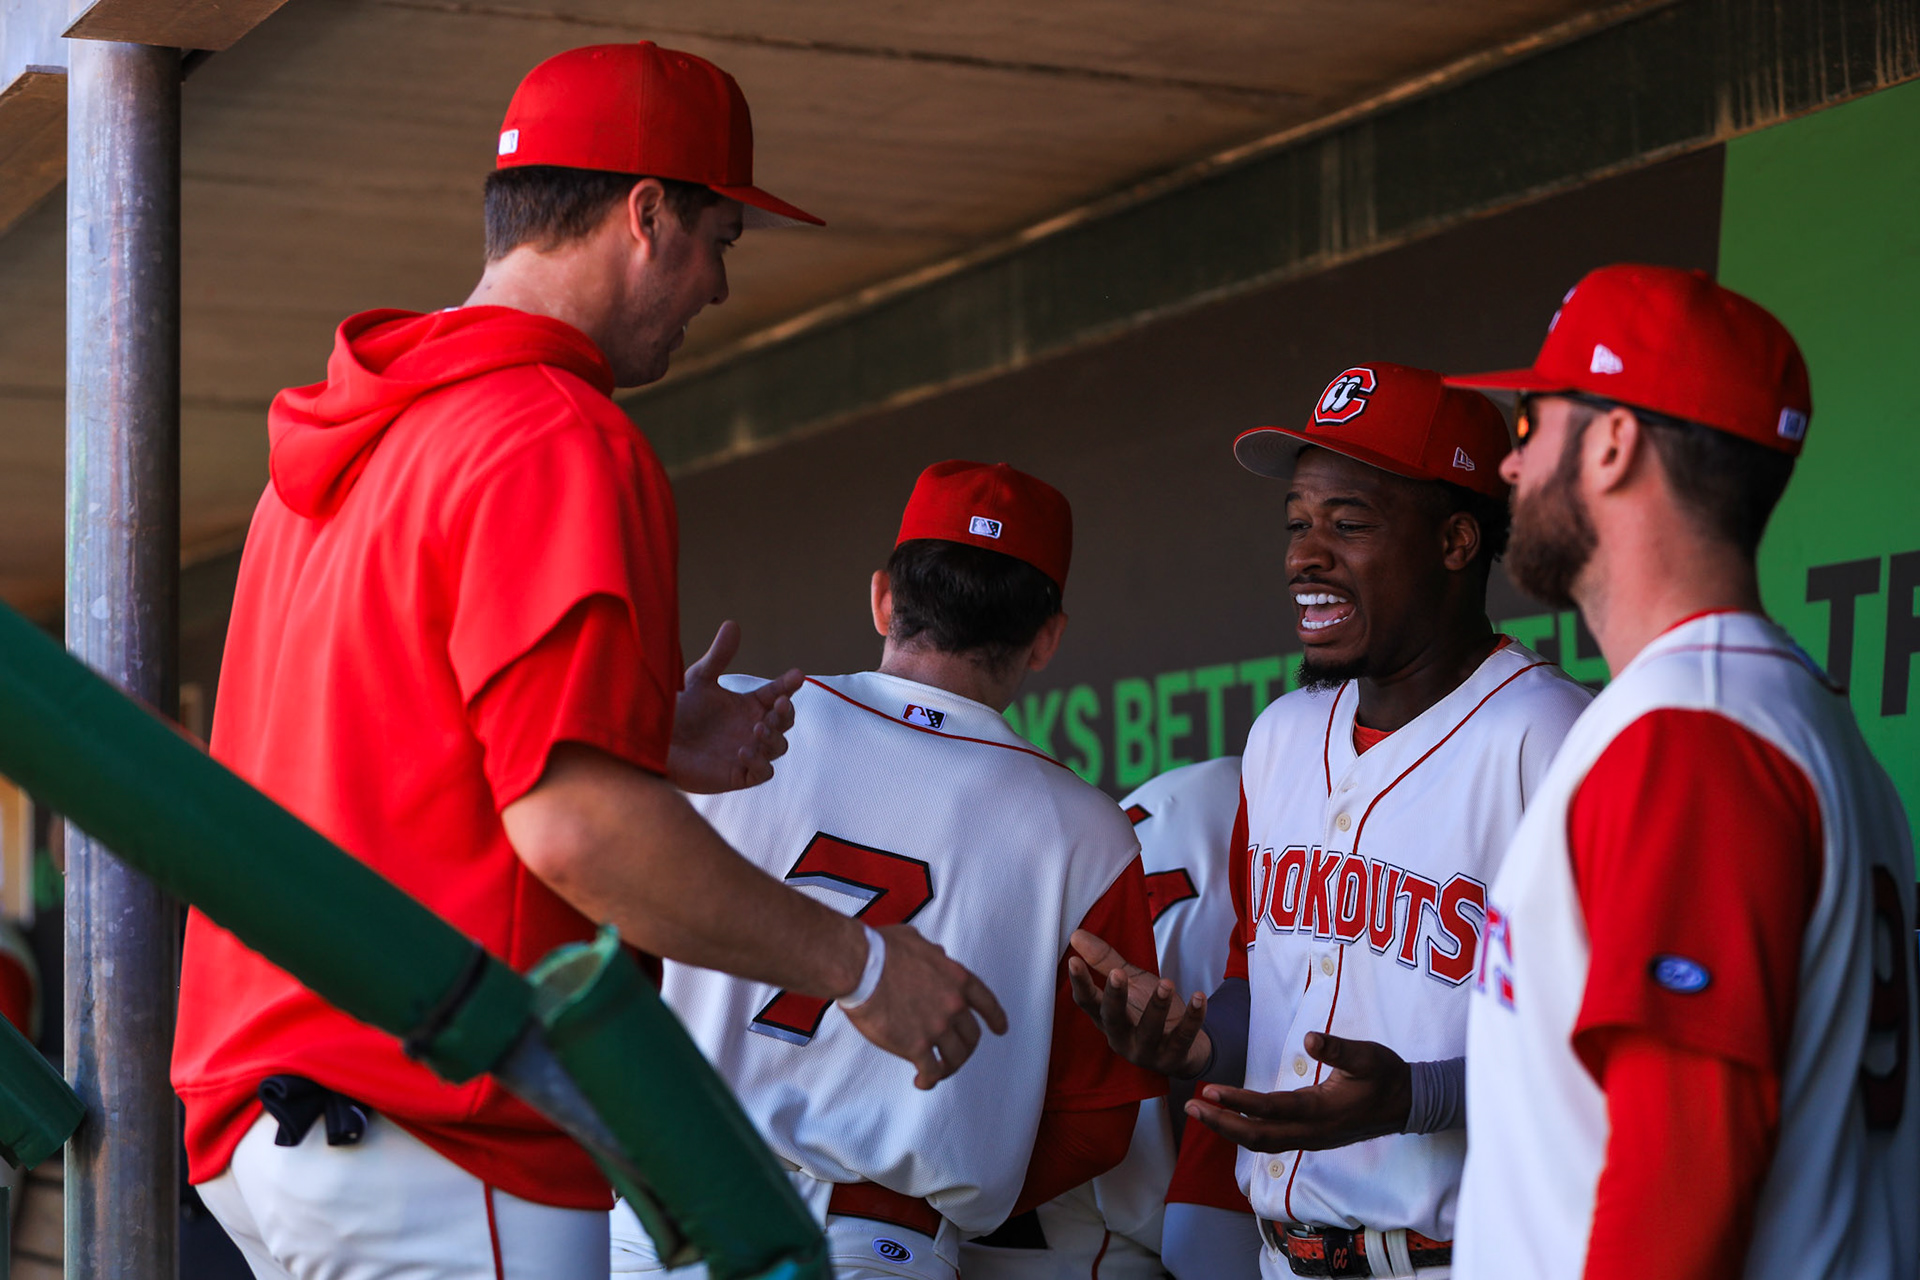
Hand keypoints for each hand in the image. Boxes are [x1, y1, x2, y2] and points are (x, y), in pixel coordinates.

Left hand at [667, 621, 802, 793]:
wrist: (656, 744)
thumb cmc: (678, 711)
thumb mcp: (699, 679)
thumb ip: (719, 656)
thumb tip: (733, 624)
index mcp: (749, 705)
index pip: (778, 693)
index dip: (789, 684)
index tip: (796, 675)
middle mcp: (753, 728)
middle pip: (785, 721)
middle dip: (786, 712)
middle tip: (780, 702)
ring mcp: (749, 752)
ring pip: (779, 747)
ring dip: (774, 737)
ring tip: (757, 728)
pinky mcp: (739, 775)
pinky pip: (763, 772)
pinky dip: (759, 762)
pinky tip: (743, 750)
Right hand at [843, 925, 1008, 1089]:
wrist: (859, 968)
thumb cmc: (880, 950)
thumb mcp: (915, 941)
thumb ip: (932, 953)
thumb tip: (938, 955)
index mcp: (957, 978)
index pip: (987, 1003)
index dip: (996, 1018)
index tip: (1000, 1029)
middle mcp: (954, 1005)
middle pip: (971, 1036)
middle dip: (966, 1048)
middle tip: (955, 1055)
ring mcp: (937, 1027)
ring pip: (956, 1057)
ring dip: (949, 1067)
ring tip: (937, 1071)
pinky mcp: (916, 1047)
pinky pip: (932, 1071)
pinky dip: (930, 1080)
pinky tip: (921, 1081)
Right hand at [1066, 929, 1209, 1076]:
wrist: (1185, 1049)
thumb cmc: (1149, 1011)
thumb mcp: (1130, 983)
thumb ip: (1105, 961)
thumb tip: (1076, 935)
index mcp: (1107, 1020)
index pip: (1088, 1003)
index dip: (1080, 983)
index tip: (1074, 961)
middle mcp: (1122, 1039)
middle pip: (1113, 1019)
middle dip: (1114, 997)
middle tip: (1117, 974)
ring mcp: (1148, 1051)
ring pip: (1149, 1031)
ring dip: (1157, 1006)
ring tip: (1166, 982)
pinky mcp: (1174, 1057)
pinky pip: (1183, 1037)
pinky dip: (1192, 1017)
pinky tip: (1198, 997)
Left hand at [1187, 1031, 1410, 1151]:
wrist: (1408, 1103)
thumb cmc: (1386, 1075)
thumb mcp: (1368, 1055)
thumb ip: (1339, 1049)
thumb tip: (1309, 1038)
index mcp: (1323, 1111)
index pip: (1272, 1110)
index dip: (1240, 1104)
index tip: (1210, 1092)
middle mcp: (1313, 1132)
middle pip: (1259, 1137)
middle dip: (1222, 1124)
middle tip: (1190, 1109)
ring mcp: (1311, 1139)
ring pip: (1263, 1143)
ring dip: (1229, 1130)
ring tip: (1200, 1114)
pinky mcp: (1311, 1137)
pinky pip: (1272, 1141)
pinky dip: (1245, 1133)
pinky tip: (1229, 1122)